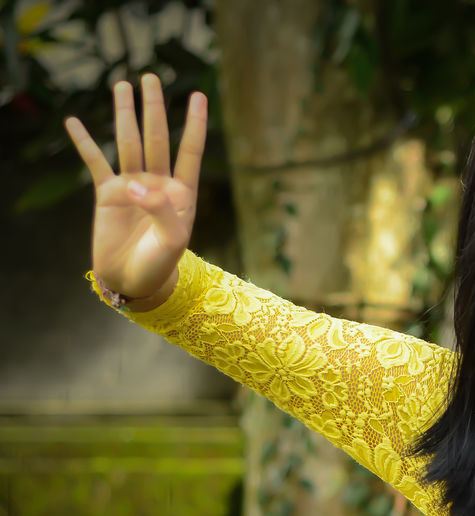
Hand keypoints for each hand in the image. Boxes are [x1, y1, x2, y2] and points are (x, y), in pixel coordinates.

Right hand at [63, 73, 206, 298]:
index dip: (195, 123)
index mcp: (182, 193)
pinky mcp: (107, 194)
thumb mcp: (170, 240)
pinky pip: (95, 163)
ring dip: (124, 115)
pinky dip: (85, 142)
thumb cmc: (160, 263)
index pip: (189, 151)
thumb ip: (160, 210)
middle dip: (154, 108)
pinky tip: (75, 122)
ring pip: (128, 143)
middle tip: (149, 77)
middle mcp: (158, 184)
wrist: (133, 280)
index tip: (199, 96)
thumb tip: (134, 184)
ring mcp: (132, 186)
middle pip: (156, 138)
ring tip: (122, 86)